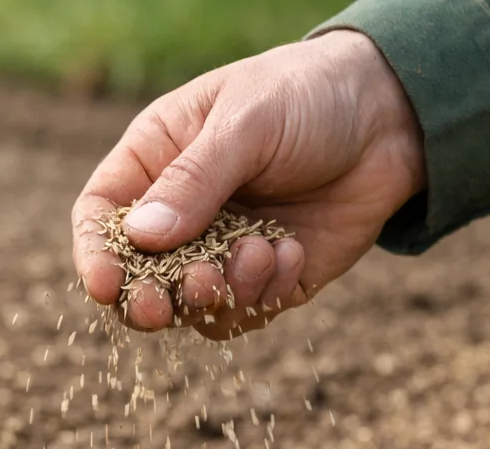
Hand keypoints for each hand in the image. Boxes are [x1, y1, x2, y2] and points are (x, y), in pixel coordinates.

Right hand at [71, 29, 426, 337]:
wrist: (394, 117)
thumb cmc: (308, 96)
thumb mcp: (248, 122)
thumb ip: (195, 179)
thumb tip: (141, 237)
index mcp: (154, 163)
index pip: (101, 217)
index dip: (95, 255)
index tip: (106, 285)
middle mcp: (179, 215)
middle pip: (137, 278)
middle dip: (150, 298)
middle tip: (170, 301)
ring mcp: (220, 252)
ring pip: (189, 306)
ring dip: (217, 294)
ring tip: (260, 253)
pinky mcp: (265, 280)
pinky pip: (244, 312)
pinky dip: (264, 293)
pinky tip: (292, 250)